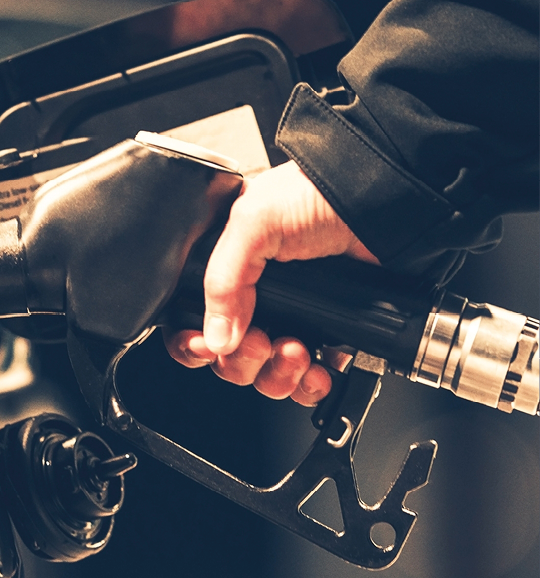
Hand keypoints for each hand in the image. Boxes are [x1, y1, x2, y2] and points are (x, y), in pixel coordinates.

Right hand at [163, 159, 377, 405]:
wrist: (386, 203)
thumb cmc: (321, 193)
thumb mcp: (254, 220)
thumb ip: (222, 278)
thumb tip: (216, 338)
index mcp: (230, 267)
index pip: (193, 317)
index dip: (193, 341)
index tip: (205, 347)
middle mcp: (257, 295)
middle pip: (227, 356)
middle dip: (242, 360)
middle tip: (260, 341)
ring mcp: (294, 317)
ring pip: (265, 374)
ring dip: (276, 374)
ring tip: (296, 350)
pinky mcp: (329, 334)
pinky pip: (307, 379)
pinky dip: (309, 384)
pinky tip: (316, 370)